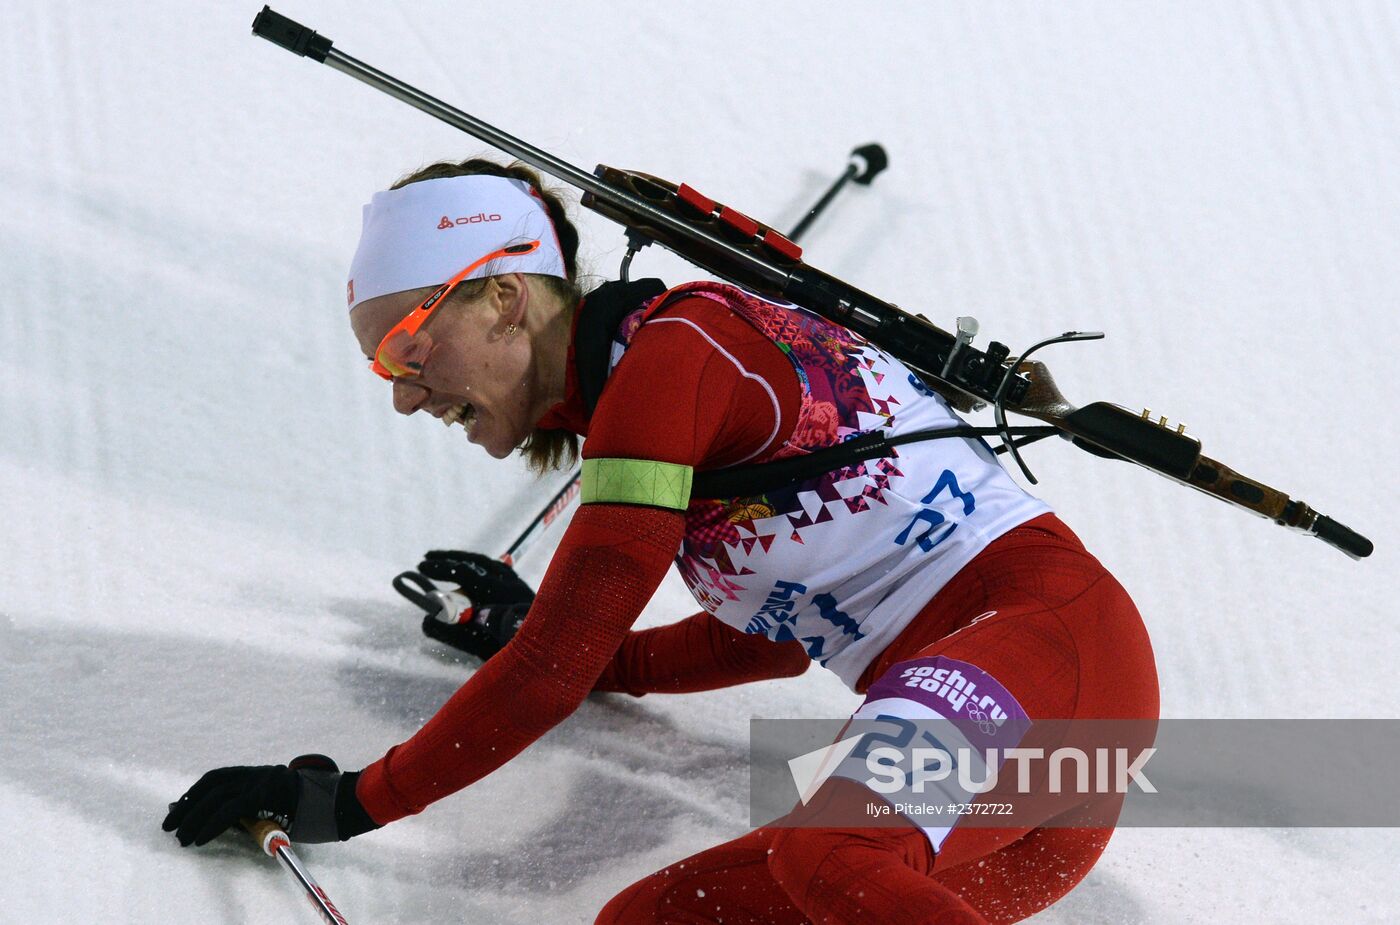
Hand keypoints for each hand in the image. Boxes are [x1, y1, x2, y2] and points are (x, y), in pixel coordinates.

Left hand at [162, 754, 377, 846]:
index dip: (194, 793)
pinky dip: (211, 824)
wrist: (342, 804)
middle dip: (187, 806)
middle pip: (213, 784)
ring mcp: (263, 781)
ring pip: (218, 796)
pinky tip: (198, 838)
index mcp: (259, 774)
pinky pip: (231, 809)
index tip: (177, 809)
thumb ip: (248, 812)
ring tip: (182, 838)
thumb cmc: (311, 812)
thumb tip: (210, 821)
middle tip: (169, 825)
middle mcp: (258, 773)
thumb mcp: (275, 809)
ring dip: (194, 818)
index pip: (218, 777)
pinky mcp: (268, 794)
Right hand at [402, 551, 533, 660]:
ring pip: (490, 565)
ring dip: (467, 562)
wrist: (554, 655)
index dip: (441, 569)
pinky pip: (501, 572)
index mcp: (500, 593)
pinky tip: (472, 574)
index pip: (465, 573)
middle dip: (450, 560)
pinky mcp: (525, 591)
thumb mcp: (482, 647)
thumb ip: (453, 634)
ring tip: (446, 562)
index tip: (421, 567)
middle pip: (477, 563)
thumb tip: (427, 621)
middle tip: (426, 559)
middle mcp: (512, 584)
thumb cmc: (518, 653)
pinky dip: (482, 569)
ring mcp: (520, 585)